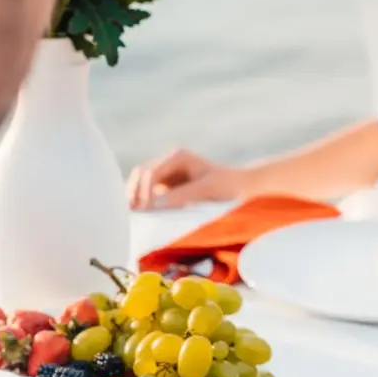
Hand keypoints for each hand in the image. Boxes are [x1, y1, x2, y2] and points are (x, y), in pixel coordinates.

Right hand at [127, 149, 242, 209]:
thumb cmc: (228, 186)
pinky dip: (142, 205)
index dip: (145, 193)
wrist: (243, 189)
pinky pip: (146, 195)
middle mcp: (167, 162)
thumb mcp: (207, 189)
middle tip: (135, 218)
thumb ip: (182, 195)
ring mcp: (165, 175)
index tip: (148, 213)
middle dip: (135, 195)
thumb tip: (154, 205)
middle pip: (139, 176)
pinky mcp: (166, 189)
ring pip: (139, 185)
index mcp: (176, 156)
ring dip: (135, 200)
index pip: (149, 173)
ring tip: (135, 219)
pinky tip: (141, 219)